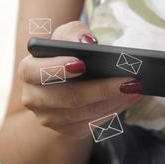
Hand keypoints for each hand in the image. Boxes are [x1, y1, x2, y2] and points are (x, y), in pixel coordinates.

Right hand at [18, 21, 141, 137]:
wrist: (64, 83)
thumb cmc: (65, 55)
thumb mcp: (66, 37)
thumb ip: (73, 32)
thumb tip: (87, 42)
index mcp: (29, 71)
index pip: (36, 71)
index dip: (57, 68)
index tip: (82, 64)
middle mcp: (35, 99)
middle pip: (69, 98)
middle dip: (102, 89)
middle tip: (129, 81)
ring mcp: (50, 118)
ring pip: (84, 114)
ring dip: (114, 102)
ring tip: (135, 89)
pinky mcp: (68, 130)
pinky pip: (92, 124)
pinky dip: (113, 111)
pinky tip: (128, 99)